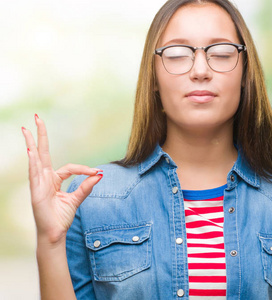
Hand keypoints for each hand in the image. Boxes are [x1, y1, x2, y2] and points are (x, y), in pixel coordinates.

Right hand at [22, 115, 102, 245]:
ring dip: (31, 144)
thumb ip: (87, 186)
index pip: (70, 168)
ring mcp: (38, 184)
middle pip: (42, 153)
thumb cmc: (62, 217)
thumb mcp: (77, 199)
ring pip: (35, 160)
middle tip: (36, 118)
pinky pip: (34, 174)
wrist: (55, 234)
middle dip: (40, 135)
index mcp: (53, 180)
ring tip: (26, 129)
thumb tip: (100, 174)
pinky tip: (30, 151)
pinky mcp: (36, 192)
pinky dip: (33, 162)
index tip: (98, 172)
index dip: (84, 169)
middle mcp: (44, 179)